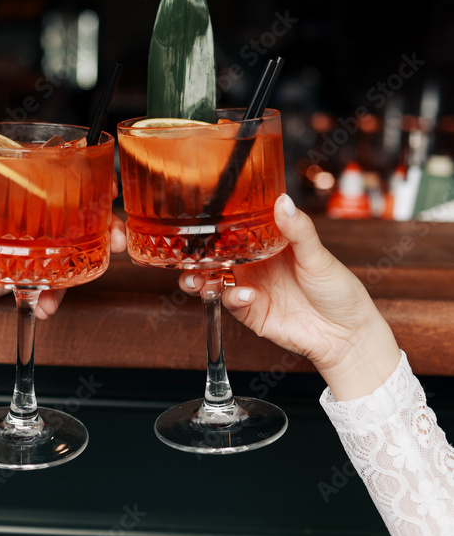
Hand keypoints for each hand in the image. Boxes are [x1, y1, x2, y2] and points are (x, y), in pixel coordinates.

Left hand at [0, 187, 126, 313]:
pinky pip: (51, 284)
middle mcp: (31, 215)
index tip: (109, 186)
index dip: (91, 177)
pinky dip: (54, 297)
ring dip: (88, 265)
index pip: (60, 174)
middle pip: (80, 214)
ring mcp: (32, 245)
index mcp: (14, 188)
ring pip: (73, 250)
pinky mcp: (26, 273)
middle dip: (106, 225)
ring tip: (82, 281)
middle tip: (117, 240)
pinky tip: (47, 308)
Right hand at [179, 195, 400, 400]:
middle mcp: (254, 265)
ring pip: (213, 280)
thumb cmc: (339, 290)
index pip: (234, 230)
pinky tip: (245, 294)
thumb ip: (298, 230)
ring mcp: (251, 289)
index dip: (215, 225)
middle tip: (187, 253)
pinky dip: (232, 298)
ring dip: (200, 278)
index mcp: (267, 245)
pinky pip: (231, 303)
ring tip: (197, 278)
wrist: (348, 334)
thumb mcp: (318, 255)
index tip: (200, 217)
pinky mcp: (252, 313)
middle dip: (195, 254)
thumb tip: (283, 201)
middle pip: (215, 256)